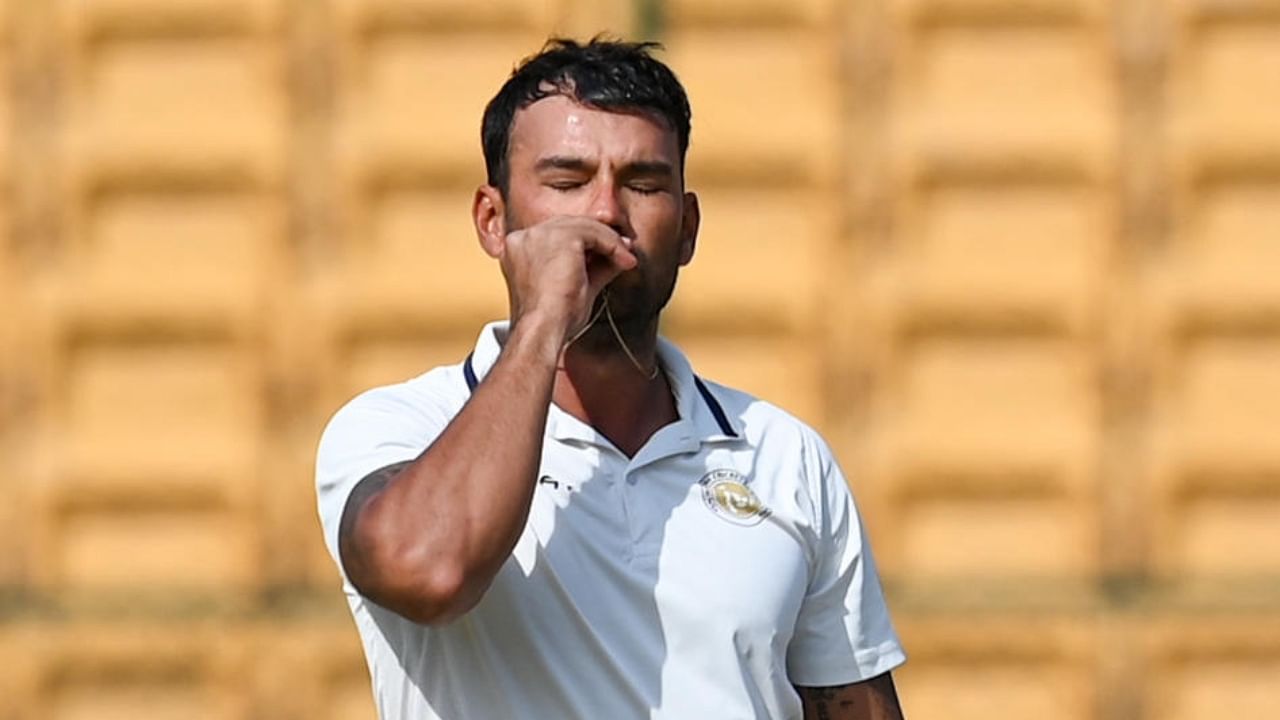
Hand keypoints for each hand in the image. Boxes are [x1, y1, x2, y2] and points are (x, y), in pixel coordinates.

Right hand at [499, 216, 637, 342]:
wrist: (543, 329)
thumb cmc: (552, 319)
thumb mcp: (576, 286)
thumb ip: (595, 267)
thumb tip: (618, 255)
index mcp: (519, 249)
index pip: (556, 234)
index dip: (585, 242)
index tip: (609, 254)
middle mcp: (524, 237)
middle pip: (569, 225)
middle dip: (599, 238)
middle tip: (623, 252)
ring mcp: (540, 235)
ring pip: (583, 226)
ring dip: (610, 241)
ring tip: (626, 260)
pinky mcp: (560, 237)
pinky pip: (594, 232)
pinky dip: (613, 245)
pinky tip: (624, 260)